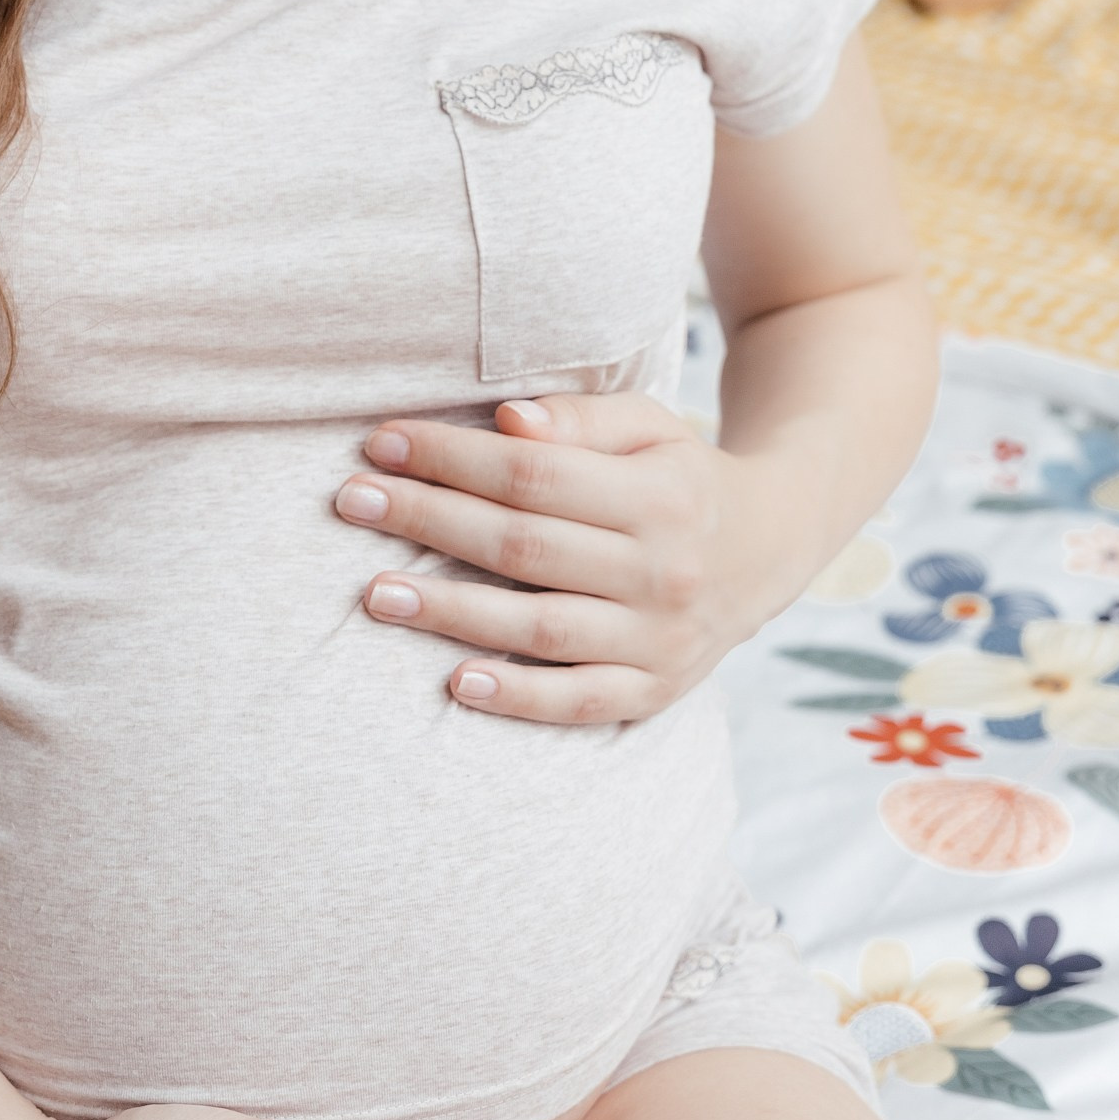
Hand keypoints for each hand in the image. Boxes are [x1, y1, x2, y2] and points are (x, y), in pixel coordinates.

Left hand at [335, 394, 790, 725]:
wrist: (769, 547)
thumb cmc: (678, 474)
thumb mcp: (649, 425)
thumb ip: (580, 419)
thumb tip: (506, 422)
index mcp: (658, 494)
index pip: (533, 474)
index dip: (451, 457)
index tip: (380, 443)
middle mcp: (662, 569)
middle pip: (523, 546)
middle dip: (428, 520)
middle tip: (349, 501)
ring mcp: (660, 638)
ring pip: (540, 627)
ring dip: (449, 613)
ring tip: (374, 592)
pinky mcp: (656, 690)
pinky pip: (580, 700)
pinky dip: (518, 697)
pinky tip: (455, 683)